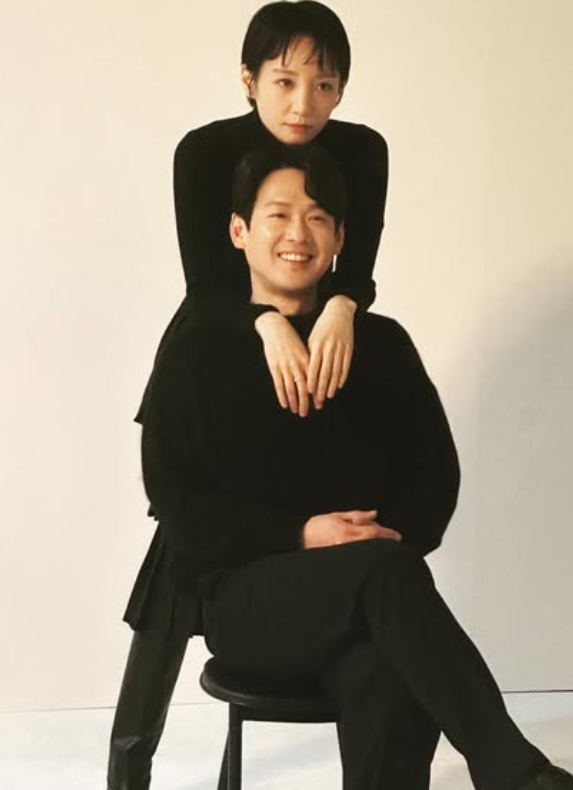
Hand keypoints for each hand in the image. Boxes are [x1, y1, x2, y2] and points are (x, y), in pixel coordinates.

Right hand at [255, 311, 310, 416]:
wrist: (275, 328)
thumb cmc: (291, 338)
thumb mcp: (303, 348)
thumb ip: (309, 362)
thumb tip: (316, 375)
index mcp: (306, 360)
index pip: (314, 381)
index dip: (317, 393)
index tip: (320, 403)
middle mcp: (297, 365)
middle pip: (303, 388)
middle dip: (306, 402)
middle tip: (308, 412)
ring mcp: (285, 367)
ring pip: (291, 389)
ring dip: (294, 402)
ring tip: (296, 411)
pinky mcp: (274, 368)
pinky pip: (279, 385)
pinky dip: (282, 396)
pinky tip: (285, 404)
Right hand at [302, 510, 401, 548]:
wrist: (299, 538)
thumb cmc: (317, 526)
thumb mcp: (337, 516)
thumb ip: (357, 515)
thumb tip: (374, 514)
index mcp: (347, 531)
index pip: (373, 533)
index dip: (387, 534)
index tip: (397, 537)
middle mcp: (347, 544)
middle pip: (372, 544)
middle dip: (384, 543)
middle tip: (392, 541)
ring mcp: (344, 553)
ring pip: (367, 552)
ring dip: (377, 549)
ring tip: (383, 548)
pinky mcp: (340, 560)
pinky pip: (358, 557)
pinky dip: (366, 555)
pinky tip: (369, 554)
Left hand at [307, 295, 355, 409]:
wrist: (338, 312)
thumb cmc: (322, 327)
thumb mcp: (313, 338)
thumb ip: (310, 354)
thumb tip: (307, 372)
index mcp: (317, 345)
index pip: (313, 367)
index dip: (311, 381)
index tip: (309, 392)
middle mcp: (329, 348)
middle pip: (325, 372)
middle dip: (321, 388)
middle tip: (318, 400)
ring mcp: (340, 348)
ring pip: (336, 371)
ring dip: (332, 385)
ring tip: (328, 395)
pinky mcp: (349, 348)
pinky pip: (345, 366)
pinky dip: (342, 377)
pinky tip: (338, 385)